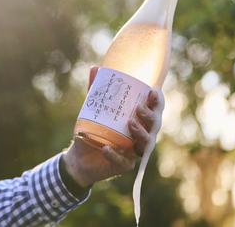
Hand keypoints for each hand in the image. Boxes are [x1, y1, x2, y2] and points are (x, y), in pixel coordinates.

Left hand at [61, 66, 163, 187]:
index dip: (157, 101)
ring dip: (140, 133)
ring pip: (146, 144)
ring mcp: (134, 152)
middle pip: (154, 126)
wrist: (78, 158)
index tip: (152, 91)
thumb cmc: (91, 131)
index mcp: (138, 120)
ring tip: (130, 123)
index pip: (154, 109)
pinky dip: (115, 155)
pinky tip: (106, 148)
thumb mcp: (92, 110)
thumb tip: (95, 68)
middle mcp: (140, 136)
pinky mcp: (124, 166)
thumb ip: (96, 91)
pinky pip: (123, 162)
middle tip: (139, 108)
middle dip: (150, 116)